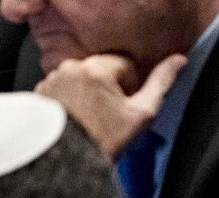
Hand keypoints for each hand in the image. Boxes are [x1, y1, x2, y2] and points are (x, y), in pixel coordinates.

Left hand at [35, 53, 186, 157]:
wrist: (69, 158)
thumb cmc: (105, 140)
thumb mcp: (142, 114)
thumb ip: (161, 83)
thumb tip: (177, 61)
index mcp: (96, 69)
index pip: (124, 64)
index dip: (131, 85)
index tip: (125, 102)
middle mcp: (70, 68)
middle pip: (101, 68)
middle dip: (109, 86)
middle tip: (109, 112)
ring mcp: (53, 78)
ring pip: (81, 76)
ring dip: (88, 90)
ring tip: (92, 115)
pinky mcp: (41, 90)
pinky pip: (63, 86)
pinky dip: (70, 96)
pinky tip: (76, 115)